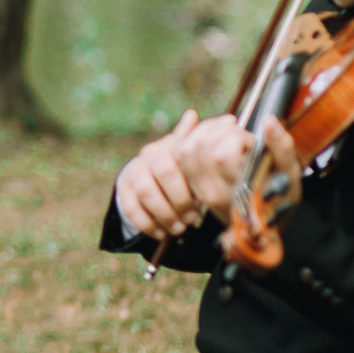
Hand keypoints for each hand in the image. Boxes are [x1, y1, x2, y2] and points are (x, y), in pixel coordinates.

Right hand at [115, 110, 251, 239]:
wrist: (149, 174)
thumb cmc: (183, 169)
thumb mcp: (197, 158)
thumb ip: (210, 145)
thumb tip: (230, 119)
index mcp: (172, 145)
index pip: (182, 157)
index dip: (193, 181)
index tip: (202, 204)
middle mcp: (150, 154)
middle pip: (164, 174)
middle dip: (180, 200)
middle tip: (192, 218)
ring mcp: (134, 171)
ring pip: (145, 192)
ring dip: (164, 213)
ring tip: (179, 228)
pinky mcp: (123, 189)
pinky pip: (130, 207)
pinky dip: (147, 223)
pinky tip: (161, 233)